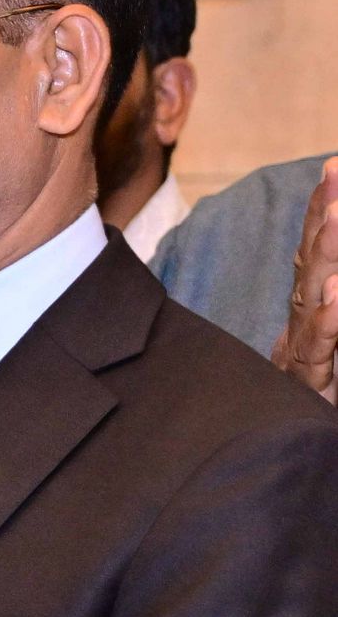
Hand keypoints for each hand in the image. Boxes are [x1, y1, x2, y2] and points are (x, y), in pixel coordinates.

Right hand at [271, 157, 337, 404]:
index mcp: (310, 312)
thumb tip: (326, 271)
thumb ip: (325, 308)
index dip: (322, 208)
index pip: (315, 252)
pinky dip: (328, 319)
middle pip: (311, 262)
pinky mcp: (312, 382)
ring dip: (325, 254)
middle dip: (325, 212)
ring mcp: (304, 352)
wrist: (284, 454)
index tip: (334, 163)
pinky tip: (334, 292)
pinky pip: (321, 347)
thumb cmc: (318, 395)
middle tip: (337, 168)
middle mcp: (302, 325)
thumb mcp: (327, 341)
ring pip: (313, 297)